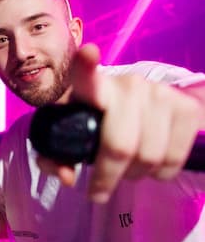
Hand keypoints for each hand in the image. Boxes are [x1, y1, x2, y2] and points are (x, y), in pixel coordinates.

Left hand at [37, 44, 204, 202]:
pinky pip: (174, 157)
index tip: (87, 53)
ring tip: (127, 171)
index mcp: (90, 87)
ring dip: (136, 175)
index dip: (86, 64)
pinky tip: (152, 165)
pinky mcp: (186, 106)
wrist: (138, 110)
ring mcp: (159, 93)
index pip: (85, 72)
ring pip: (150, 156)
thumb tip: (68, 177)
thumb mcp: (68, 138)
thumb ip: (56, 158)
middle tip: (100, 188)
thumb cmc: (92, 124)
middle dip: (109, 176)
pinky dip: (162, 172)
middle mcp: (127, 84)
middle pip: (120, 146)